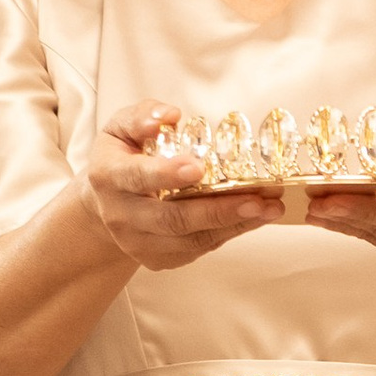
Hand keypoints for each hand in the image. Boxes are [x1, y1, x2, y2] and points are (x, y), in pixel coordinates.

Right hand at [78, 103, 281, 270]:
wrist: (105, 201)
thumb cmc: (122, 156)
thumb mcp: (122, 127)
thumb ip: (144, 116)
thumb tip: (170, 116)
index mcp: (109, 177)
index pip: (138, 177)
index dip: (167, 174)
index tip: (197, 168)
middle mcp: (120, 216)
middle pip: (171, 219)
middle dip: (217, 211)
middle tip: (257, 200)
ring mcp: (138, 243)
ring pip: (190, 240)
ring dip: (233, 225)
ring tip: (269, 208)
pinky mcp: (157, 259)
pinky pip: (197, 249)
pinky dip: (228, 234)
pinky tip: (254, 218)